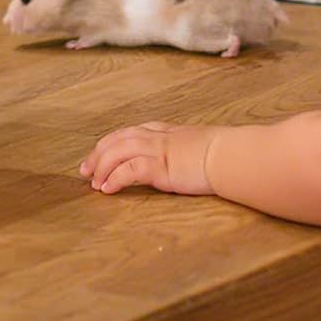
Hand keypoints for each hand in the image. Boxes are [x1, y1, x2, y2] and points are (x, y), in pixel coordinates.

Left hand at [80, 121, 217, 196]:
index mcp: (168, 132)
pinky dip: (115, 178)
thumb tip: (195, 161)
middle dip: (99, 153)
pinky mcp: (161, 166)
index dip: (112, 142)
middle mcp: (158, 137)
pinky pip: (130, 170)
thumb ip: (191, 151)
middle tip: (85, 169)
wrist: (234, 156)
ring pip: (118, 152)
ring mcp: (158, 150)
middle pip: (118, 139)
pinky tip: (108, 189)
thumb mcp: (204, 148)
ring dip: (102, 166)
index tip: (101, 153)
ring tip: (93, 182)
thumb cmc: (226, 155)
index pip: (131, 132)